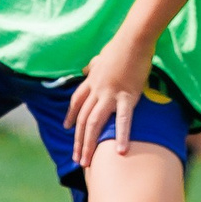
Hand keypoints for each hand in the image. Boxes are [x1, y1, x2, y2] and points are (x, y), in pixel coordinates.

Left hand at [64, 32, 155, 167]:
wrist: (133, 39)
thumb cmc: (121, 46)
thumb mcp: (101, 57)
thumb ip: (93, 66)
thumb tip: (85, 69)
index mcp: (91, 81)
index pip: (76, 102)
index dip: (71, 116)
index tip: (67, 128)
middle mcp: (96, 90)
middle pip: (82, 119)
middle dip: (78, 140)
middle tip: (76, 158)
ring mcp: (109, 94)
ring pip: (94, 123)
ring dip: (89, 144)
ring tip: (86, 162)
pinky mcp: (127, 96)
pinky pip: (122, 120)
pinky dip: (120, 136)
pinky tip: (119, 151)